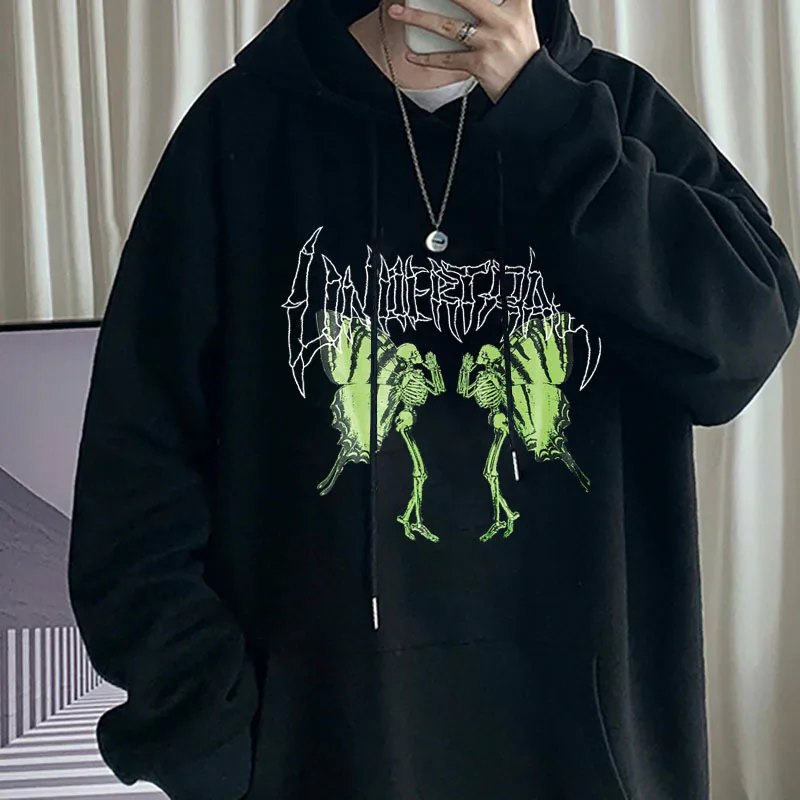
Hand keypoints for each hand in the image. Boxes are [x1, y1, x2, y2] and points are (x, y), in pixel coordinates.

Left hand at [387, 0, 540, 101]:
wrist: (528, 88)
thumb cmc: (522, 53)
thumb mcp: (522, 19)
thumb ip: (508, 1)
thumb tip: (479, 0)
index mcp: (517, 5)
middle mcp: (503, 22)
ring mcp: (490, 43)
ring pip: (447, 25)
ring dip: (418, 18)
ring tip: (398, 11)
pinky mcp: (479, 64)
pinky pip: (447, 59)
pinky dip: (427, 58)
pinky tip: (411, 55)